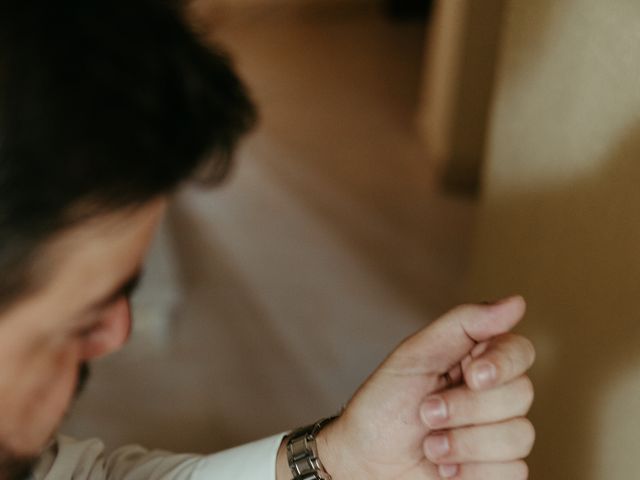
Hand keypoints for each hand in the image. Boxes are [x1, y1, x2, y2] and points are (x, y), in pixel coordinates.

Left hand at [318, 296, 534, 478]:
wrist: (364, 461)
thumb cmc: (383, 406)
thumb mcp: (415, 355)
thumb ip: (464, 324)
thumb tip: (516, 302)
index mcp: (475, 360)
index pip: (519, 351)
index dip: (502, 364)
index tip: (472, 376)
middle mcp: (492, 395)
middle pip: (521, 394)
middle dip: (467, 408)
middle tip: (426, 412)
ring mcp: (497, 435)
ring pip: (519, 435)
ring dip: (464, 443)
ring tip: (430, 446)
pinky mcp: (497, 471)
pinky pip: (513, 472)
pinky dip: (472, 472)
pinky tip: (445, 469)